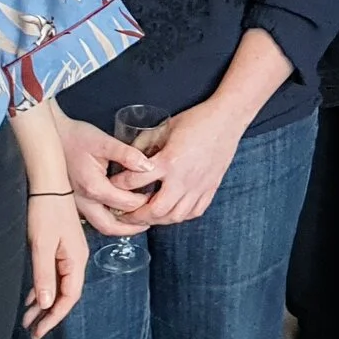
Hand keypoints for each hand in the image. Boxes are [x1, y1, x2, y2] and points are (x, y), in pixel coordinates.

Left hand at [22, 195, 85, 338]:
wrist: (48, 184)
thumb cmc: (45, 212)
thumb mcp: (42, 245)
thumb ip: (44, 275)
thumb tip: (46, 304)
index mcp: (76, 260)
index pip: (69, 296)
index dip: (55, 316)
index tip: (39, 332)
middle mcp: (75, 259)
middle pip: (65, 294)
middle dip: (49, 315)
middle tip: (33, 332)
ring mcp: (68, 253)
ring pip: (58, 286)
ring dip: (44, 303)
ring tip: (28, 320)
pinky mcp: (59, 248)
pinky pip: (53, 275)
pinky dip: (42, 288)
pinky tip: (32, 298)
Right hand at [58, 113, 158, 235]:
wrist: (51, 138)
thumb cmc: (76, 137)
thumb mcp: (104, 141)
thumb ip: (127, 154)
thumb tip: (148, 166)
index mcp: (93, 187)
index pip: (125, 204)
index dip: (143, 202)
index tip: (155, 196)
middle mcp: (83, 201)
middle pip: (110, 226)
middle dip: (132, 228)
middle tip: (148, 222)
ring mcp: (76, 204)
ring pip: (100, 225)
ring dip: (120, 227)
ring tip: (138, 221)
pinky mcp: (74, 203)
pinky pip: (93, 218)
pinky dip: (109, 220)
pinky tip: (120, 211)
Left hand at [123, 102, 246, 226]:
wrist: (227, 118)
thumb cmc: (196, 120)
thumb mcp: (165, 127)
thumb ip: (145, 143)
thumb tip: (128, 156)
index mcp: (169, 161)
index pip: (135, 181)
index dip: (119, 185)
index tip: (111, 186)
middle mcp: (183, 179)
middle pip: (155, 210)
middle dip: (135, 216)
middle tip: (124, 214)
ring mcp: (199, 186)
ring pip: (175, 216)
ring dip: (157, 220)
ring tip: (146, 216)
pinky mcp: (211, 188)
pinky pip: (194, 212)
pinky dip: (180, 216)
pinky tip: (171, 211)